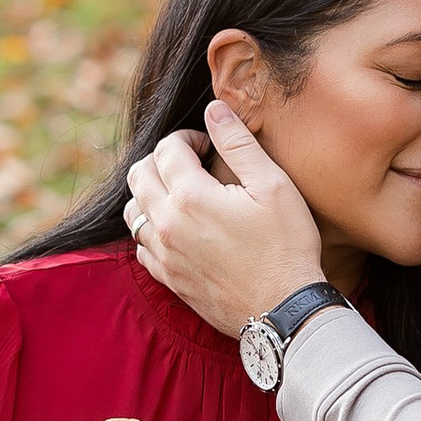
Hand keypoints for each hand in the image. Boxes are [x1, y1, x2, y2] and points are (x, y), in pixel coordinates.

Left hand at [124, 104, 325, 337]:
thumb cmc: (286, 246)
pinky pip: (141, 247)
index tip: (207, 145)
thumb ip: (238, 144)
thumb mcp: (273, 186)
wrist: (284, 310)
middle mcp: (167, 225)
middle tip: (191, 163)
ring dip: (151, 194)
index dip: (187, 138)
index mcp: (191, 197)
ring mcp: (164, 256)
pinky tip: (180, 229)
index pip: (166, 149)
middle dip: (161, 160)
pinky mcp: (169, 280)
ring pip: (133, 212)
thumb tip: (215, 110)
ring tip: (182, 194)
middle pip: (138, 175)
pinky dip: (153, 230)